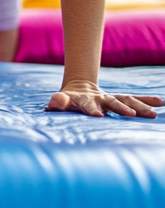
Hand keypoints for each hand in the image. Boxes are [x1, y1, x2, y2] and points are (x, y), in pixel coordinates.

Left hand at [46, 79, 162, 117]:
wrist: (78, 90)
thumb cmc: (67, 101)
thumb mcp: (59, 102)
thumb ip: (57, 102)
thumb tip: (54, 103)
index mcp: (83, 100)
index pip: (87, 105)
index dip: (92, 110)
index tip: (98, 116)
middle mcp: (100, 98)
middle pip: (112, 102)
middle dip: (121, 108)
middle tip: (131, 114)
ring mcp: (111, 99)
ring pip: (126, 101)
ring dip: (139, 106)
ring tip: (153, 114)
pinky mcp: (120, 100)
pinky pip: (134, 99)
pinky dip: (147, 100)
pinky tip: (161, 102)